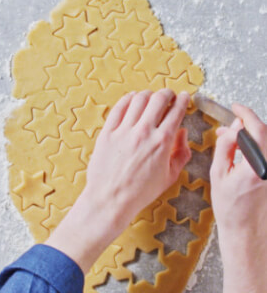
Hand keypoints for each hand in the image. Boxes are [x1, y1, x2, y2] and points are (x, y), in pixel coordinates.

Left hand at [46, 89, 190, 271]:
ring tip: (150, 97)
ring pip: (138, 99)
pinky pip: (118, 108)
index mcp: (162, 142)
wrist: (111, 199)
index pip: (176, 111)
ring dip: (148, 94)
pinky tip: (132, 99)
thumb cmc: (140, 192)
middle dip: (167, 94)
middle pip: (159, 99)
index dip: (183, 100)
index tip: (185, 97)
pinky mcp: (107, 133)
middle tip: (168, 95)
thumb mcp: (170, 176)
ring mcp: (123, 131)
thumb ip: (181, 153)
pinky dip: (127, 99)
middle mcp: (143, 132)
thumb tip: (182, 133)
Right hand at [210, 104, 266, 292]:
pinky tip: (244, 150)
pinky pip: (266, 153)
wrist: (245, 229)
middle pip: (265, 134)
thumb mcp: (218, 174)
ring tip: (236, 138)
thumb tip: (230, 129)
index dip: (246, 115)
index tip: (236, 108)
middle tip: (233, 121)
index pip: (256, 130)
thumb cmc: (230, 208)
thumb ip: (225, 148)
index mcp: (257, 165)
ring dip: (253, 135)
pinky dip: (256, 147)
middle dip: (249, 123)